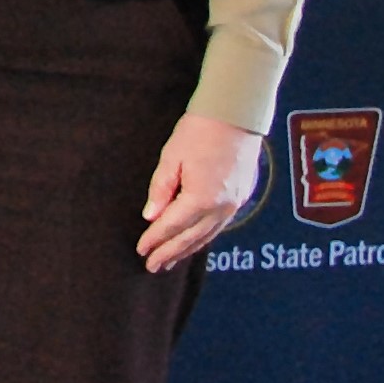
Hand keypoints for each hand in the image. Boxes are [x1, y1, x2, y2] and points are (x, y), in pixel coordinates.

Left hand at [137, 111, 263, 271]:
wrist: (236, 116)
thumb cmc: (199, 132)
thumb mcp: (171, 158)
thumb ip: (160, 189)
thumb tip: (151, 216)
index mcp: (201, 198)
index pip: (172, 226)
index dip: (155, 240)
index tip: (141, 251)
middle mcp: (221, 207)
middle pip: (190, 237)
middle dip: (170, 253)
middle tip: (153, 266)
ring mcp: (234, 204)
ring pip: (207, 235)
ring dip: (187, 249)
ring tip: (171, 261)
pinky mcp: (241, 198)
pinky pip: (219, 225)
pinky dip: (204, 236)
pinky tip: (194, 241)